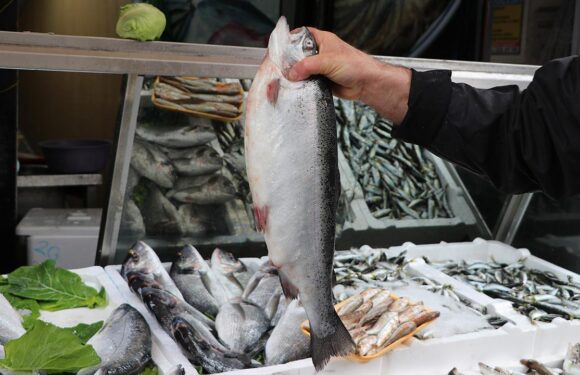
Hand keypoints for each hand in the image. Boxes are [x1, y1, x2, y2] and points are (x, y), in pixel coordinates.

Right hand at [288, 28, 410, 124]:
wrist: (366, 84)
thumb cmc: (356, 65)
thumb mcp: (327, 61)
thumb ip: (307, 66)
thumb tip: (292, 73)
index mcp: (323, 40)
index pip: (302, 35)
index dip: (291, 39)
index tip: (281, 47)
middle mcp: (320, 53)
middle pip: (299, 55)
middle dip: (291, 62)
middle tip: (283, 67)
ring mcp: (321, 68)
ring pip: (302, 70)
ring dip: (297, 76)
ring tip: (290, 79)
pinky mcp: (321, 81)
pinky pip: (308, 82)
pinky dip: (303, 85)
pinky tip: (299, 87)